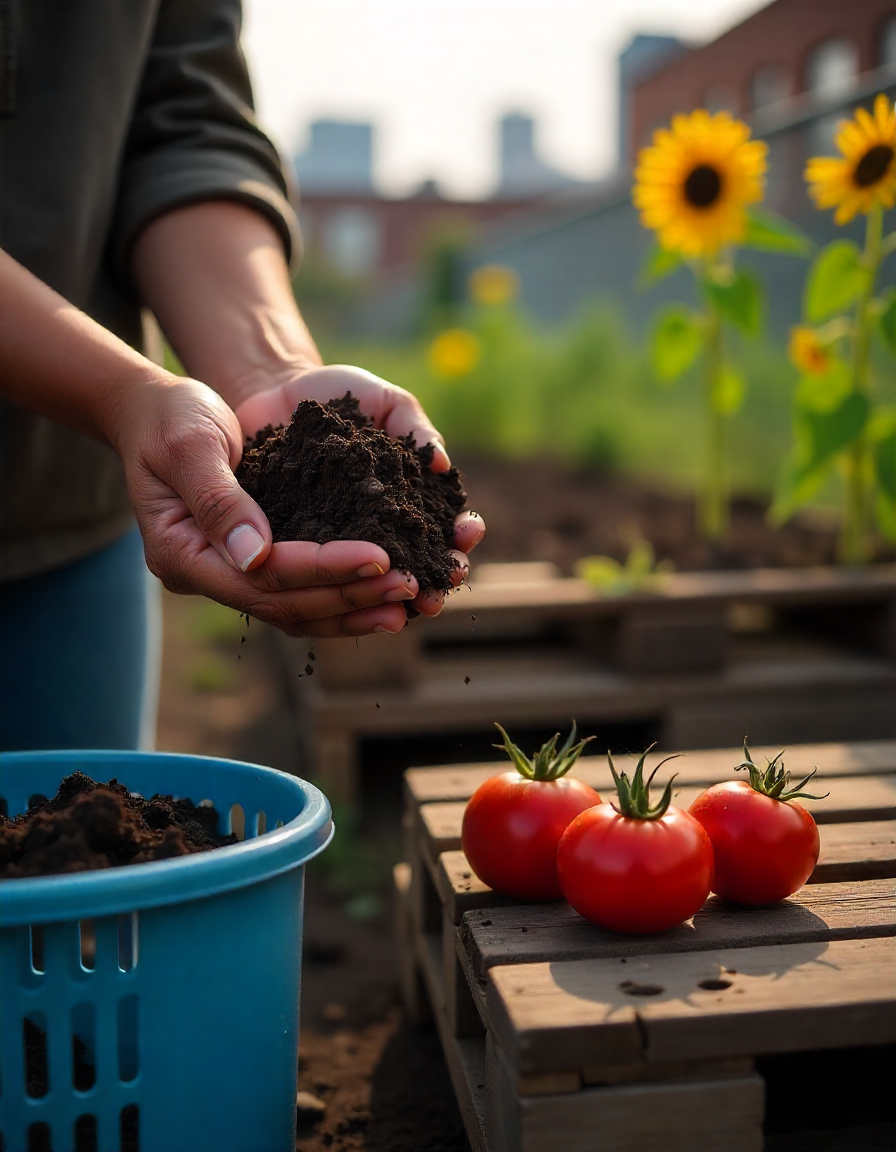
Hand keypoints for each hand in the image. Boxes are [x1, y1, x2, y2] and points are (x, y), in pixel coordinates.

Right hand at [113, 376, 429, 636]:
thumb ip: (219, 499)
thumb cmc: (171, 417)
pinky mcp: (249, 564)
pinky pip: (297, 592)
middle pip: (283, 603)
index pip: (262, 577)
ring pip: (293, 610)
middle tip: (409, 586)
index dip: (323, 569)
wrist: (157, 412)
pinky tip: (381, 594)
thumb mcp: (190, 445)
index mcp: (180, 554)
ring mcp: (225, 574)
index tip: (379, 556)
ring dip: (351, 609)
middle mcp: (202, 576)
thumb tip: (255, 558)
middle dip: (348, 595)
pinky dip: (339, 594)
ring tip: (405, 604)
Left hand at [233, 363, 485, 614]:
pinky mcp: (297, 548)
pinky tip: (349, 606)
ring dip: (389, 601)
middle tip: (439, 592)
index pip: (444, 524)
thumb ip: (414, 427)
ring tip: (404, 611)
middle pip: (415, 564)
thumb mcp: (383, 401)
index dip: (460, 534)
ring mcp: (338, 543)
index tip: (467, 535)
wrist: (275, 393)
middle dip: (432, 581)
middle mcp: (378, 529)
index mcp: (408, 498)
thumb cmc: (338, 396)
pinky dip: (334, 594)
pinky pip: (316, 577)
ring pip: (370, 583)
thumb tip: (442, 464)